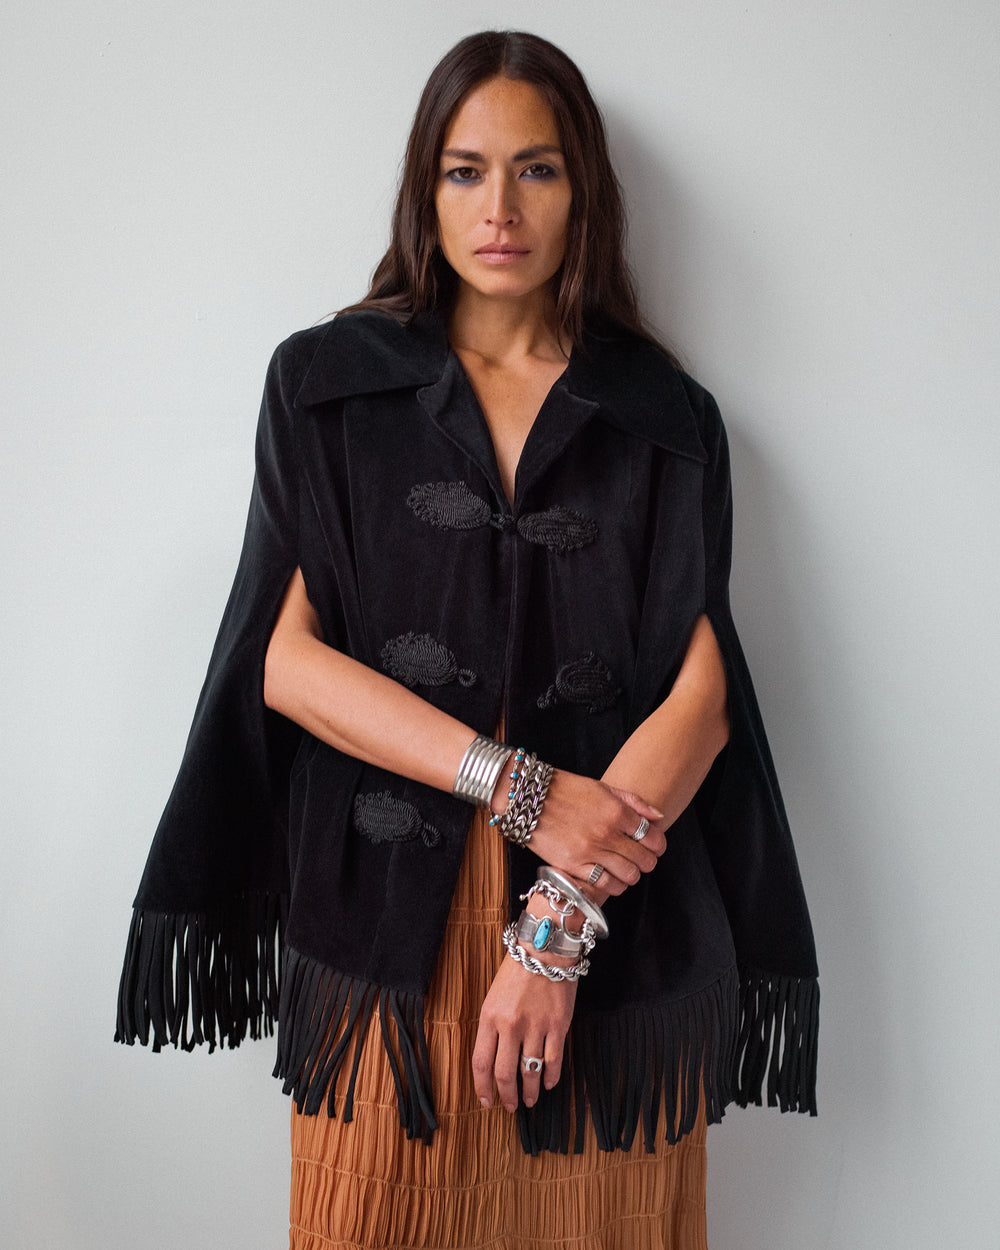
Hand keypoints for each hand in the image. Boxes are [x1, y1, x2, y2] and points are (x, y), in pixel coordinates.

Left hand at [472, 954, 576, 1111]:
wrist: (545, 950)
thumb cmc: (517, 972)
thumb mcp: (493, 997)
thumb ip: (491, 1027)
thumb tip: (492, 1060)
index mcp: (489, 1017)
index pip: (481, 1063)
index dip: (482, 1087)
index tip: (486, 1101)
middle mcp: (511, 1025)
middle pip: (504, 1073)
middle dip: (506, 1096)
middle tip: (510, 1106)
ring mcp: (536, 1026)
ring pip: (530, 1071)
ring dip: (529, 1091)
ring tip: (529, 1100)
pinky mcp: (558, 1025)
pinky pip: (553, 1061)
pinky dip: (551, 1078)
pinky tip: (548, 1084)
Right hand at [494, 768, 666, 894]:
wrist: (529, 799)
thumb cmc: (566, 790)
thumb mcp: (602, 788)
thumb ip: (633, 802)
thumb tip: (659, 816)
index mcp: (616, 811)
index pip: (651, 836)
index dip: (658, 845)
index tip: (654, 847)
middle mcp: (606, 833)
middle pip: (644, 859)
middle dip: (648, 861)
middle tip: (642, 859)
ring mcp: (590, 851)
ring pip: (628, 875)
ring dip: (632, 875)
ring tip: (627, 869)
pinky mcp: (574, 866)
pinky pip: (604, 885)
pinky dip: (614, 885)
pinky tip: (612, 878)